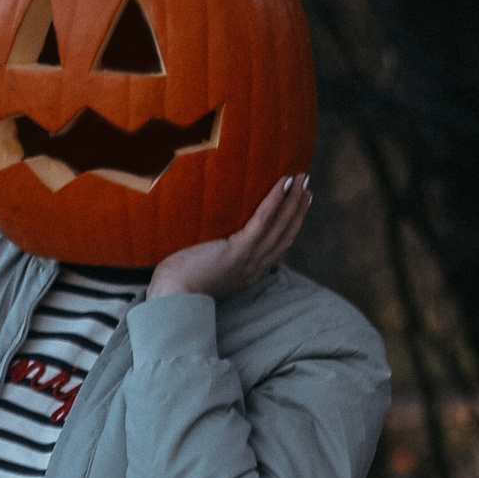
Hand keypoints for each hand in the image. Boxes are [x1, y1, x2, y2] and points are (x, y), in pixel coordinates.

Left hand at [148, 173, 311, 300]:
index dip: (291, 225)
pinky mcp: (238, 252)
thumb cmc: (177, 284)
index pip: (277, 246)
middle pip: (285, 234)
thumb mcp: (204, 270)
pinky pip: (263, 222)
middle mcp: (254, 268)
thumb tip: (209, 239)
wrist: (171, 298)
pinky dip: (275, 202)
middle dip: (299, 209)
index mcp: (247, 273)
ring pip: (280, 227)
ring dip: (294, 201)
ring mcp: (248, 260)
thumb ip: (215, 257)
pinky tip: (283, 184)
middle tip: (307, 185)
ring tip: (302, 179)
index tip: (300, 206)